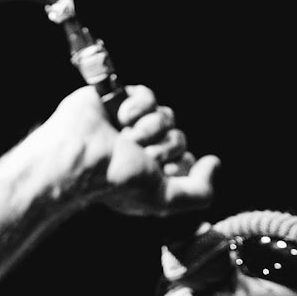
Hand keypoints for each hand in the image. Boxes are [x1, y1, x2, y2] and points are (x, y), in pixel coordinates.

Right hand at [52, 81, 218, 219]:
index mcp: (149, 176)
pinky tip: (119, 118)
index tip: (157, 173)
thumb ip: (199, 193)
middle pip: (178, 138)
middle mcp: (142, 152)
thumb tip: (215, 164)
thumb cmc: (116, 182)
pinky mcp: (120, 100)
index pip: (184, 162)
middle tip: (136, 155)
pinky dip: (137, 107)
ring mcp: (131, 127)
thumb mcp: (164, 199)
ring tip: (125, 138)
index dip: (176, 165)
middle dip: (161, 148)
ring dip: (148, 129)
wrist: (81, 156)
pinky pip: (148, 96)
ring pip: (166, 116)